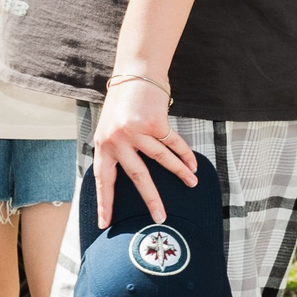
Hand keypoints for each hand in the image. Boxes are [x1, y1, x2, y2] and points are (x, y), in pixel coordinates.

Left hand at [91, 74, 195, 226]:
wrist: (135, 74)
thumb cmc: (123, 103)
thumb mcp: (110, 127)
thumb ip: (115, 149)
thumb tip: (125, 173)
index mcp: (103, 145)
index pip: (102, 180)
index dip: (104, 202)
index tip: (104, 223)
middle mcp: (117, 141)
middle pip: (137, 177)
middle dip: (151, 199)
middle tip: (160, 218)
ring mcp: (136, 132)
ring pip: (162, 160)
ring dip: (180, 173)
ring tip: (192, 184)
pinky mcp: (155, 123)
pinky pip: (174, 144)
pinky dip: (185, 155)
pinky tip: (193, 165)